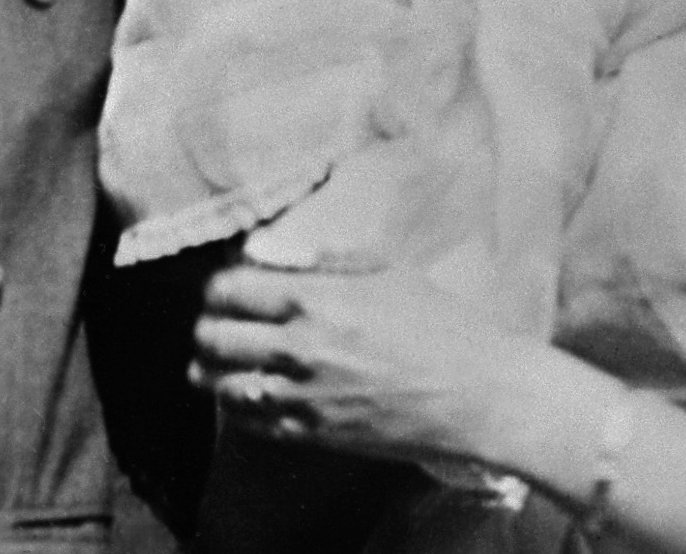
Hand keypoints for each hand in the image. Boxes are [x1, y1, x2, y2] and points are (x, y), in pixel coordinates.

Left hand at [193, 254, 542, 472]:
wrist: (477, 393)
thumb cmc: (439, 324)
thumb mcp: (382, 270)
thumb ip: (319, 260)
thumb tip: (268, 251)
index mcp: (311, 299)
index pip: (226, 289)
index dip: (218, 288)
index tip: (226, 290)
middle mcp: (296, 348)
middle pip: (211, 337)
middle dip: (207, 328)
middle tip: (218, 325)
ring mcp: (302, 396)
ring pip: (219, 385)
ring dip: (213, 370)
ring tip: (223, 362)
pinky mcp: (313, 434)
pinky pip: (250, 421)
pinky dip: (239, 405)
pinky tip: (250, 393)